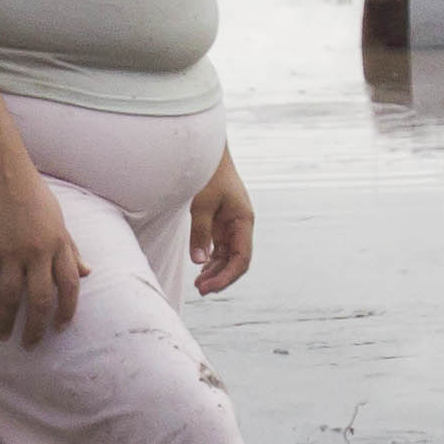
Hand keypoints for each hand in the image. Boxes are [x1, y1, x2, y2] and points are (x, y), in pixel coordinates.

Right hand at [0, 158, 87, 344]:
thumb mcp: (58, 219)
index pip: (70, 286)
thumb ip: (71, 248)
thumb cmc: (31, 192)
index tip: (60, 328)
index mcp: (58, 243)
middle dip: (37, 327)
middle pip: (41, 299)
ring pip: (10, 297)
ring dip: (7, 321)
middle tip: (31, 344)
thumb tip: (88, 273)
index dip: (67, 311)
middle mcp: (37, 251)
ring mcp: (9, 250)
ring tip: (3, 336)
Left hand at [188, 146, 255, 295]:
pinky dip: (210, 260)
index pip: (242, 258)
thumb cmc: (207, 174)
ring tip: (199, 284)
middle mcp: (241, 225)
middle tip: (200, 290)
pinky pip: (219, 247)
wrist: (205, 153)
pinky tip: (200, 269)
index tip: (209, 287)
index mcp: (244, 220)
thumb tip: (199, 262)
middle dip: (220, 277)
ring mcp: (231, 224)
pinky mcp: (220, 223)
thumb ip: (201, 233)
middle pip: (236, 261)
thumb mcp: (201, 204)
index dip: (227, 276)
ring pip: (227, 256)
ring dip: (215, 271)